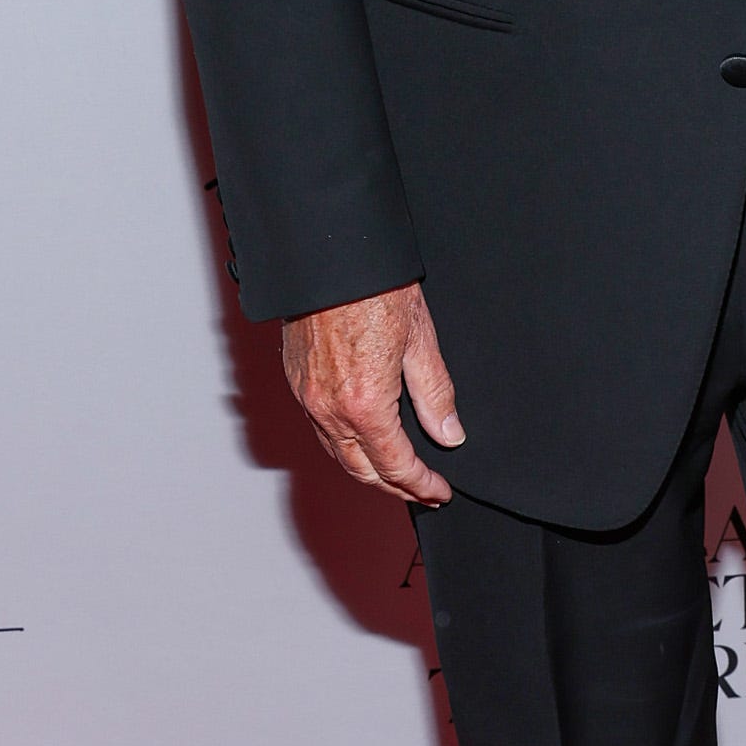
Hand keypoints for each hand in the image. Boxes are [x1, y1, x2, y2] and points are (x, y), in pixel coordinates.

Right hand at [281, 283, 463, 505]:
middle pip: (361, 470)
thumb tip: (449, 433)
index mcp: (364, 404)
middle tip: (421, 490)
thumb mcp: (420, 341)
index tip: (438, 491)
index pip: (395, 466)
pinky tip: (362, 439)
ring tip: (395, 472)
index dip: (420, 485)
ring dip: (367, 469)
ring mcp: (307, 396)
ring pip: (336, 453)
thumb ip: (435, 395)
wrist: (331, 255)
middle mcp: (329, 408)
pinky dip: (343, 444)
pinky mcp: (296, 381)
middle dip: (394, 487)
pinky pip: (319, 428)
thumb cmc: (374, 286)